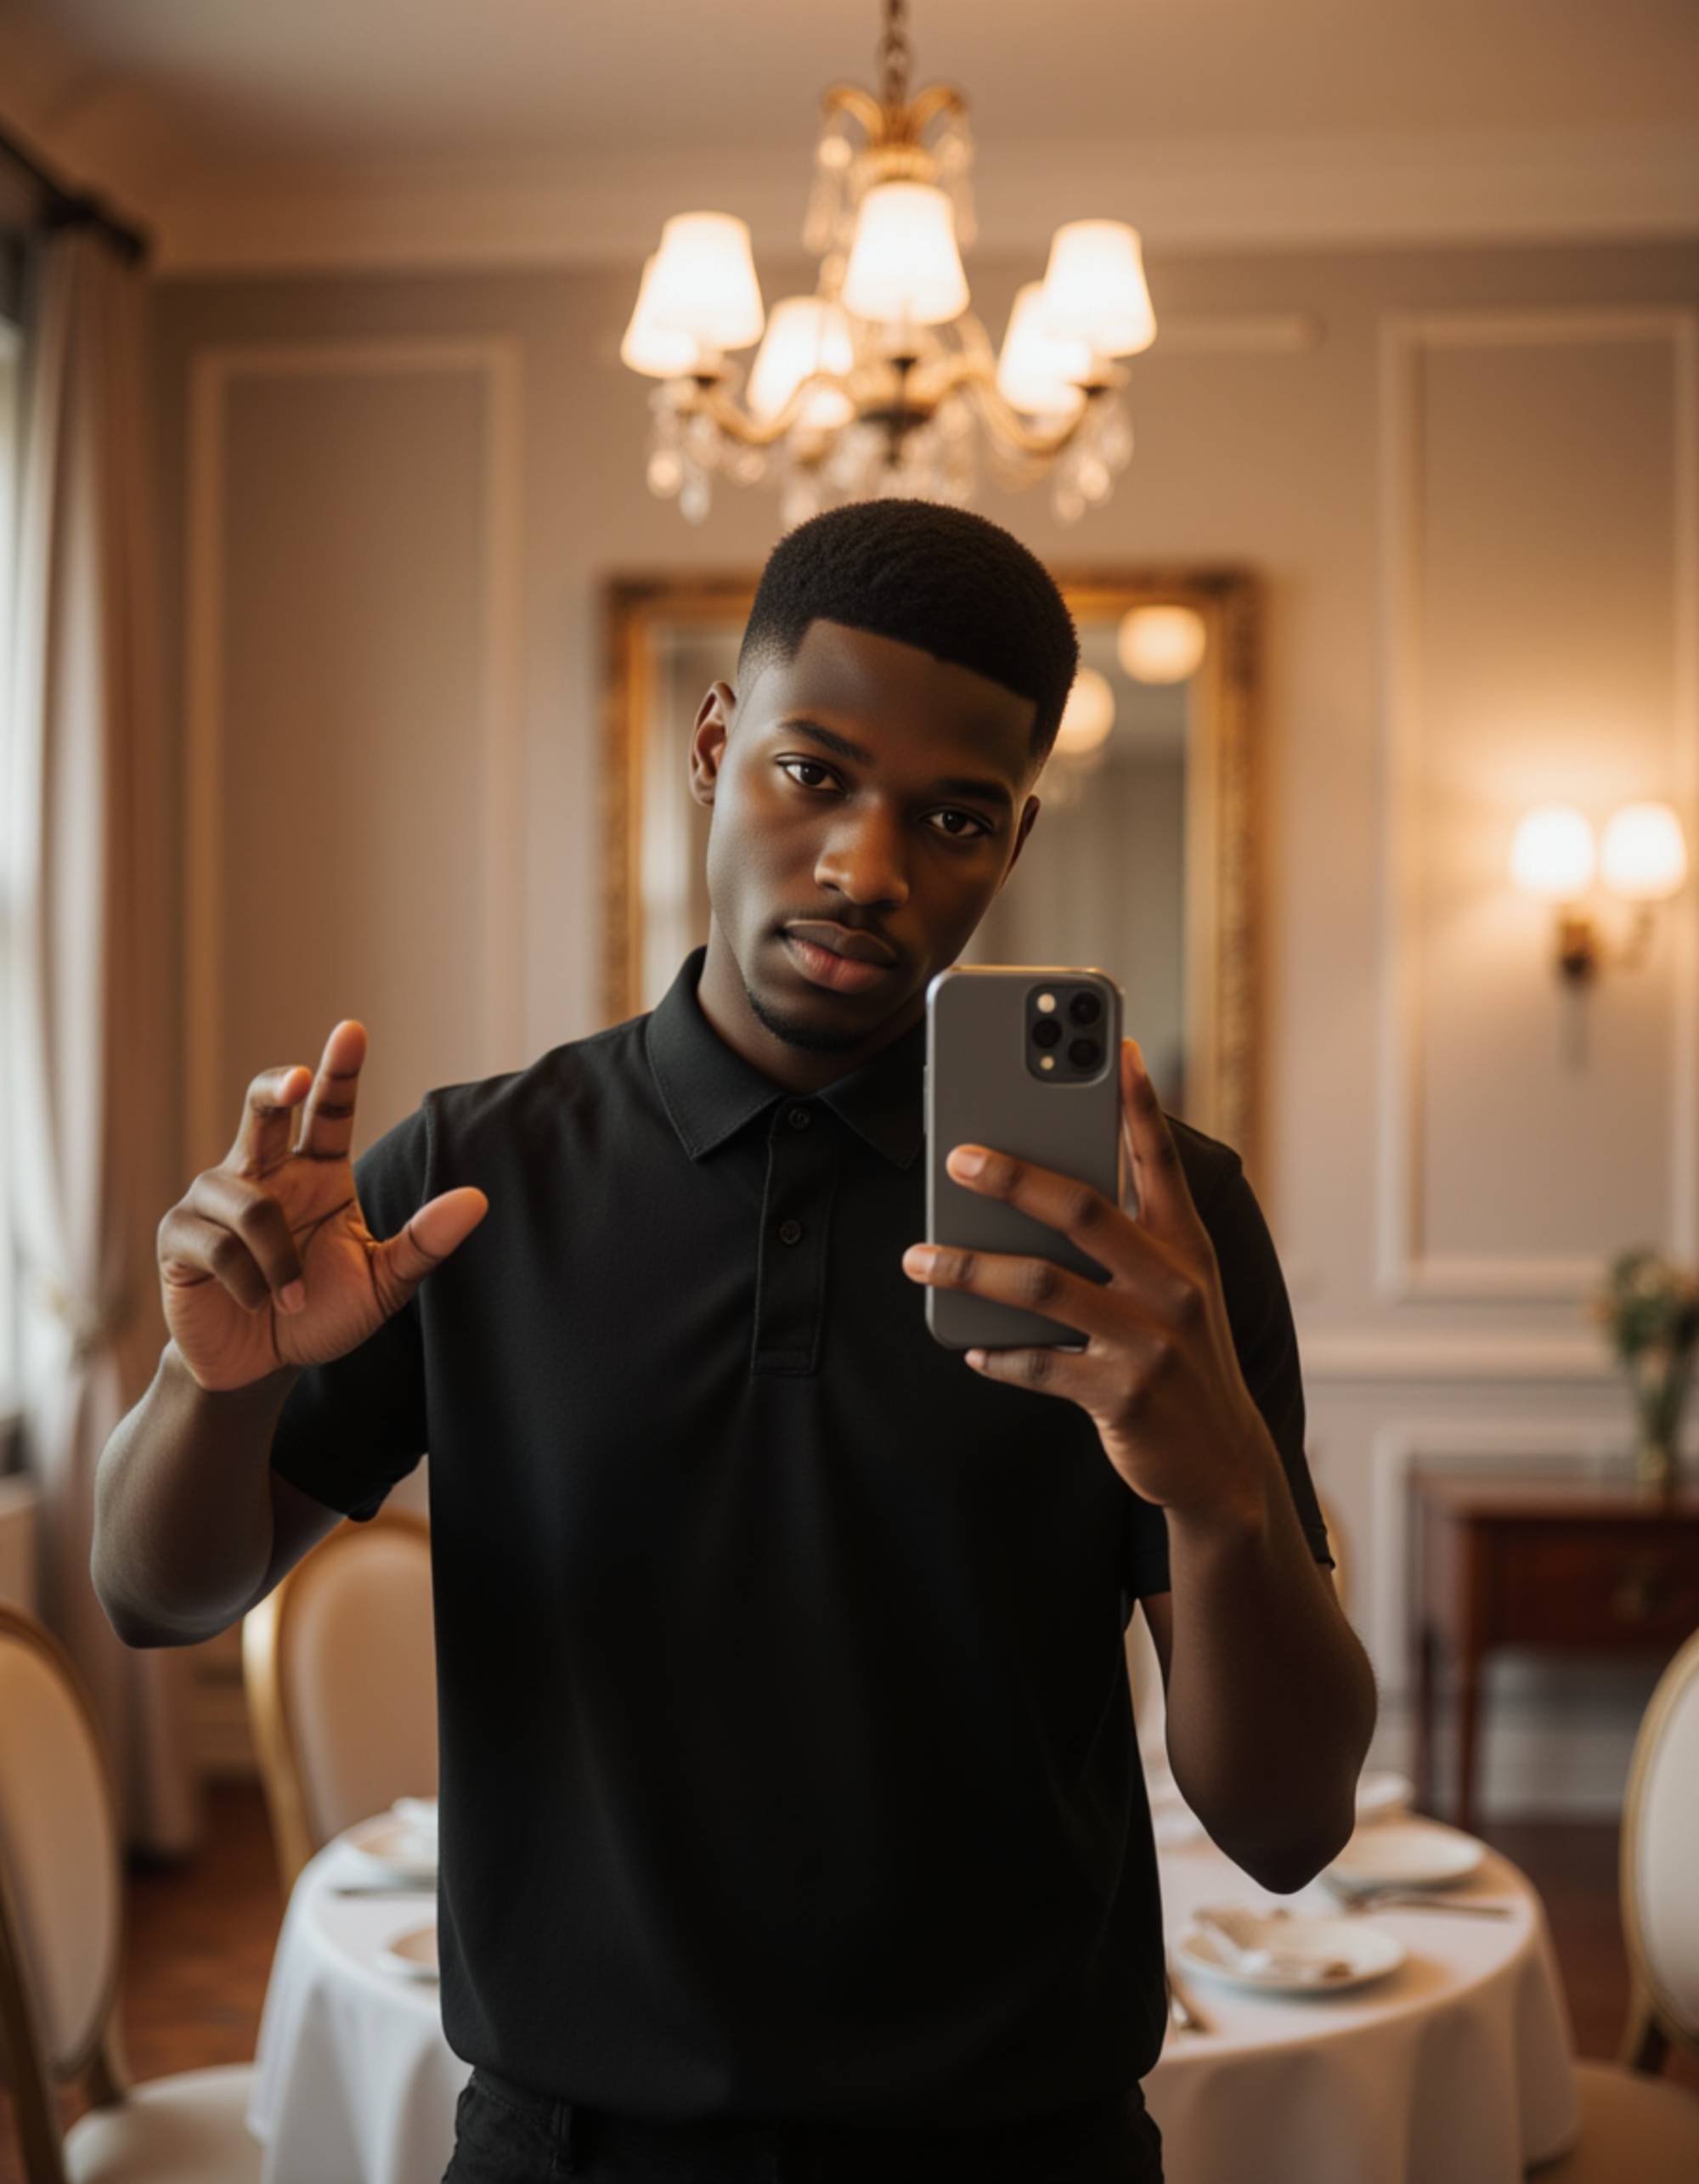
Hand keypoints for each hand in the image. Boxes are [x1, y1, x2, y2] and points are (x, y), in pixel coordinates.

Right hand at [157, 1020, 487, 1391]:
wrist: (263, 1366)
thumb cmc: (321, 1313)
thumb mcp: (383, 1283)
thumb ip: (425, 1242)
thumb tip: (478, 1199)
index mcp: (318, 1172)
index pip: (331, 1112)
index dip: (340, 1071)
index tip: (352, 1031)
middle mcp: (265, 1171)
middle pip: (265, 1107)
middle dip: (277, 1087)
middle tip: (297, 1079)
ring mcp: (215, 1198)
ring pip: (250, 1203)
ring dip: (280, 1261)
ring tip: (293, 1300)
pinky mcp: (180, 1235)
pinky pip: (218, 1246)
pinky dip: (250, 1283)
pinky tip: (256, 1305)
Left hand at [900, 1036, 1274, 1522]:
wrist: (1224, 1465)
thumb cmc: (1181, 1359)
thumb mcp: (1177, 1289)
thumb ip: (1128, 1238)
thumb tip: (1040, 1188)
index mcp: (1187, 1248)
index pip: (1161, 1161)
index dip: (1139, 1102)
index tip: (1113, 1044)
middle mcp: (1176, 1284)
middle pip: (1084, 1210)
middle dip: (1014, 1175)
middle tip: (957, 1155)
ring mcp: (1152, 1340)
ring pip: (1043, 1286)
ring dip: (971, 1267)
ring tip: (919, 1257)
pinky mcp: (1124, 1395)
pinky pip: (1039, 1364)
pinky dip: (996, 1351)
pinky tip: (968, 1342)